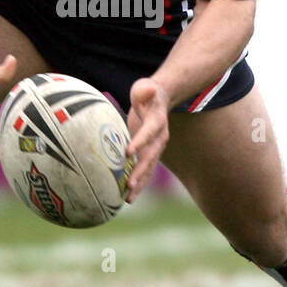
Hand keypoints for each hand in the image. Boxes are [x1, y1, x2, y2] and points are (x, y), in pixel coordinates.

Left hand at [125, 78, 169, 201]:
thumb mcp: (145, 87)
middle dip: (140, 171)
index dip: (140, 142)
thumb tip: (148, 89)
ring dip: (139, 184)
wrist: (160, 101)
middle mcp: (159, 138)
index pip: (148, 132)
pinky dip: (137, 184)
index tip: (128, 153)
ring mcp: (155, 148)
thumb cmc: (148, 93)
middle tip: (130, 184)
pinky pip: (144, 171)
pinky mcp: (149, 154)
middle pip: (150, 157)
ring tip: (128, 199)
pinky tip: (126, 197)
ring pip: (148, 168)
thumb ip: (145, 91)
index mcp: (157, 122)